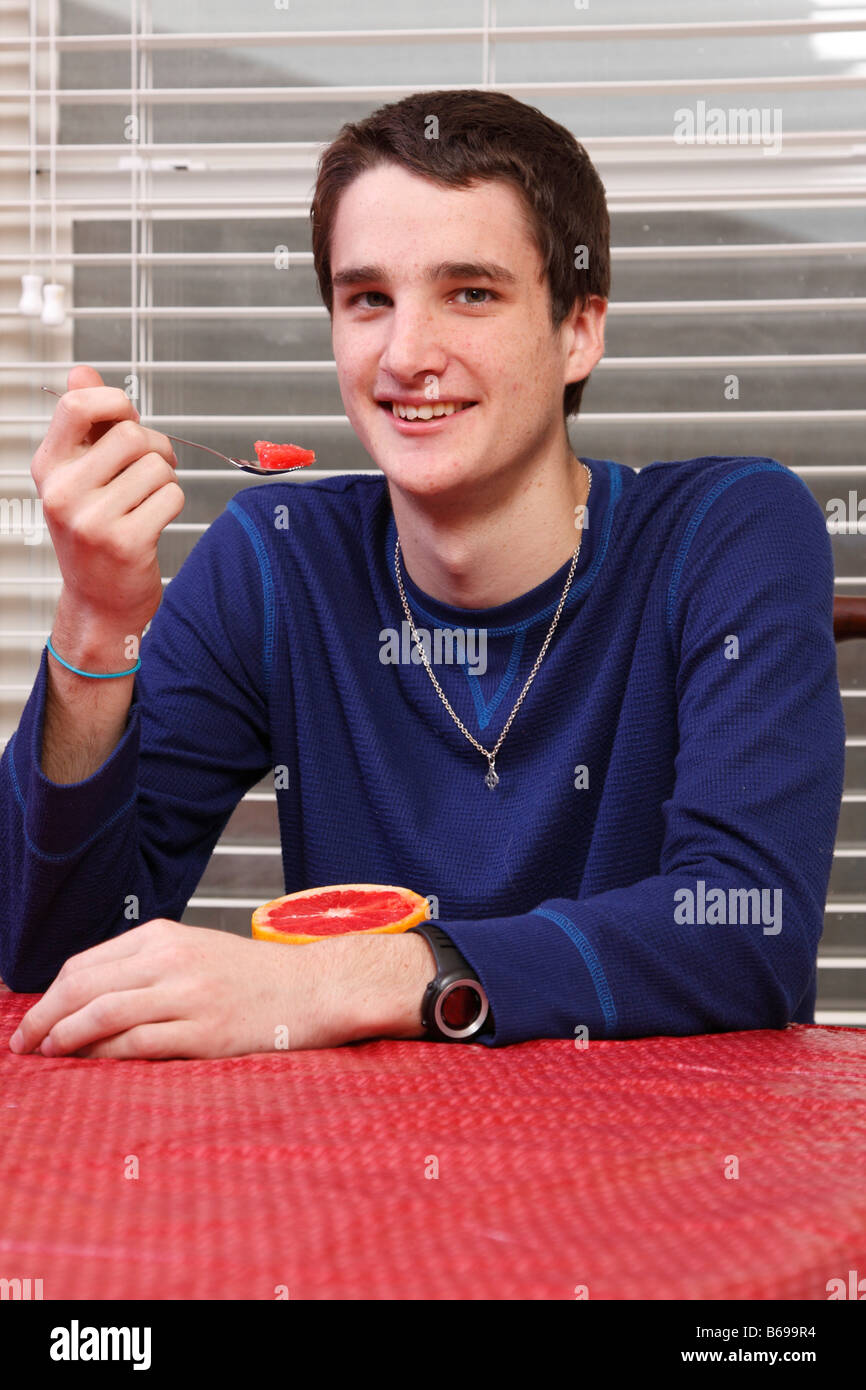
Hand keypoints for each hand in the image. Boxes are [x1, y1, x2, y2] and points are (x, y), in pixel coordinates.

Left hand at [6, 919, 353, 1058]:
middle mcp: (171, 960)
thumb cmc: (252, 977)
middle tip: (25, 1043)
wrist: (312, 989)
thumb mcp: (194, 952)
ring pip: (102, 1014)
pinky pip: (137, 1044)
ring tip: (49, 1054)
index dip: (50, 996)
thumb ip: (145, 967)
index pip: (85, 964)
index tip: (33, 1020)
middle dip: (43, 1018)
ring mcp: (188, 995)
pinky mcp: (203, 1032)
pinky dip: (103, 1056)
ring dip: (64, 1037)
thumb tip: (85, 998)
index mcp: (164, 936)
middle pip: (84, 986)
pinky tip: (91, 1064)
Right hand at [32, 364, 183, 634]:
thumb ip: (84, 425)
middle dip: (153, 448)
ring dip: (165, 480)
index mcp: (48, 467)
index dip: (115, 402)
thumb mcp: (77, 476)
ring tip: (148, 501)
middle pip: (131, 434)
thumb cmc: (93, 534)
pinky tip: (154, 521)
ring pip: (156, 466)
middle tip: (150, 471)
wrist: (98, 603)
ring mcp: (92, 520)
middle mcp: (63, 492)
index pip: (77, 404)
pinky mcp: (126, 543)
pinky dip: (173, 504)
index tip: (127, 419)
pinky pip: (172, 496)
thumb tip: (82, 372)